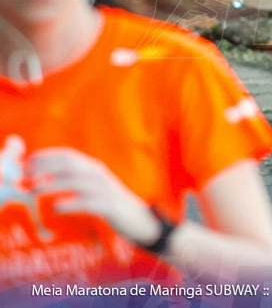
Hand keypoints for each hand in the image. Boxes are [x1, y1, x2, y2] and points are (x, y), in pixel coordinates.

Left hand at [27, 147, 159, 245]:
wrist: (141, 221)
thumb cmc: (111, 206)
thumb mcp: (92, 190)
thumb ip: (73, 182)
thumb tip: (43, 180)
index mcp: (94, 169)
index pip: (69, 156)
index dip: (46, 157)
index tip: (26, 163)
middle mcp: (100, 175)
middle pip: (70, 164)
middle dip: (45, 167)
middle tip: (24, 176)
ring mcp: (106, 190)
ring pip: (76, 180)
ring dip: (52, 183)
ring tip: (32, 190)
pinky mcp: (111, 206)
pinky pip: (88, 202)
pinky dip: (70, 203)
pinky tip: (55, 208)